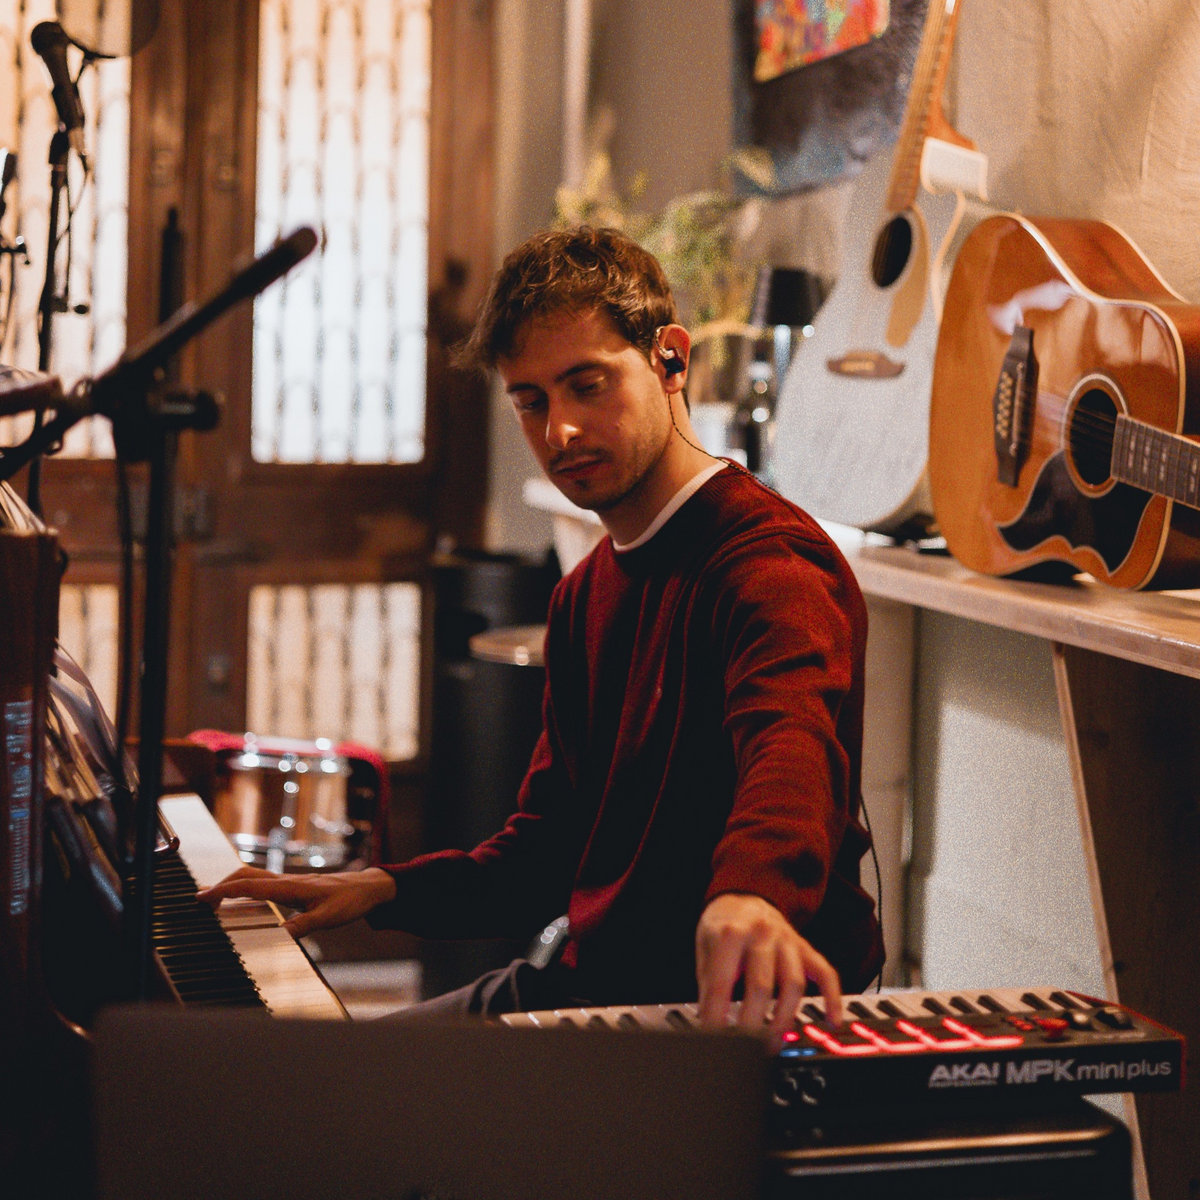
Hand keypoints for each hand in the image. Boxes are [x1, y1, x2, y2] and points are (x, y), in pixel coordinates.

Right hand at [196, 866, 396, 937]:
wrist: (367, 887)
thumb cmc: (350, 901)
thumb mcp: (328, 918)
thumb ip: (303, 926)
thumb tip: (279, 935)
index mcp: (290, 887)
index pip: (250, 886)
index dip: (224, 891)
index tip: (203, 898)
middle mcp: (286, 881)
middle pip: (246, 876)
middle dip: (221, 885)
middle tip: (200, 899)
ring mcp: (290, 882)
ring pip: (254, 876)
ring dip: (232, 884)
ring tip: (214, 897)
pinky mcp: (294, 886)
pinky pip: (264, 882)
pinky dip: (246, 887)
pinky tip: (243, 898)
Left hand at [695, 892, 842, 1040]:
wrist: (744, 897)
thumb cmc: (723, 927)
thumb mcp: (706, 948)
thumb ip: (708, 985)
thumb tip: (708, 1025)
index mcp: (731, 933)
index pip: (722, 982)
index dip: (717, 1014)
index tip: (713, 1038)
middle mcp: (762, 934)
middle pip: (761, 986)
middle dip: (752, 1025)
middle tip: (743, 1049)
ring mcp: (787, 940)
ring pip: (793, 984)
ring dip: (784, 1019)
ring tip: (773, 1044)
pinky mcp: (806, 948)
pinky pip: (826, 974)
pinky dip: (832, 999)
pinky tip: (831, 1021)